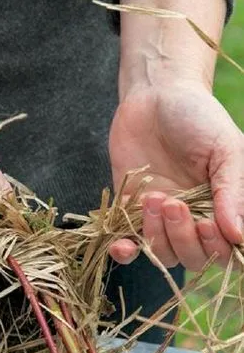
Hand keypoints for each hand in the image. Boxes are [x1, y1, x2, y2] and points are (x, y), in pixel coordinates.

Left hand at [109, 81, 243, 269]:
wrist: (155, 95)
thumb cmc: (199, 117)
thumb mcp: (227, 148)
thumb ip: (233, 191)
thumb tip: (237, 235)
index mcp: (223, 207)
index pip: (224, 248)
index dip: (215, 245)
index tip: (205, 223)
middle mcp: (194, 219)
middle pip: (193, 257)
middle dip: (182, 237)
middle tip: (173, 202)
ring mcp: (161, 219)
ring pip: (163, 253)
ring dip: (156, 236)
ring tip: (153, 199)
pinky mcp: (129, 212)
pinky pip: (129, 245)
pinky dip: (125, 252)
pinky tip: (120, 245)